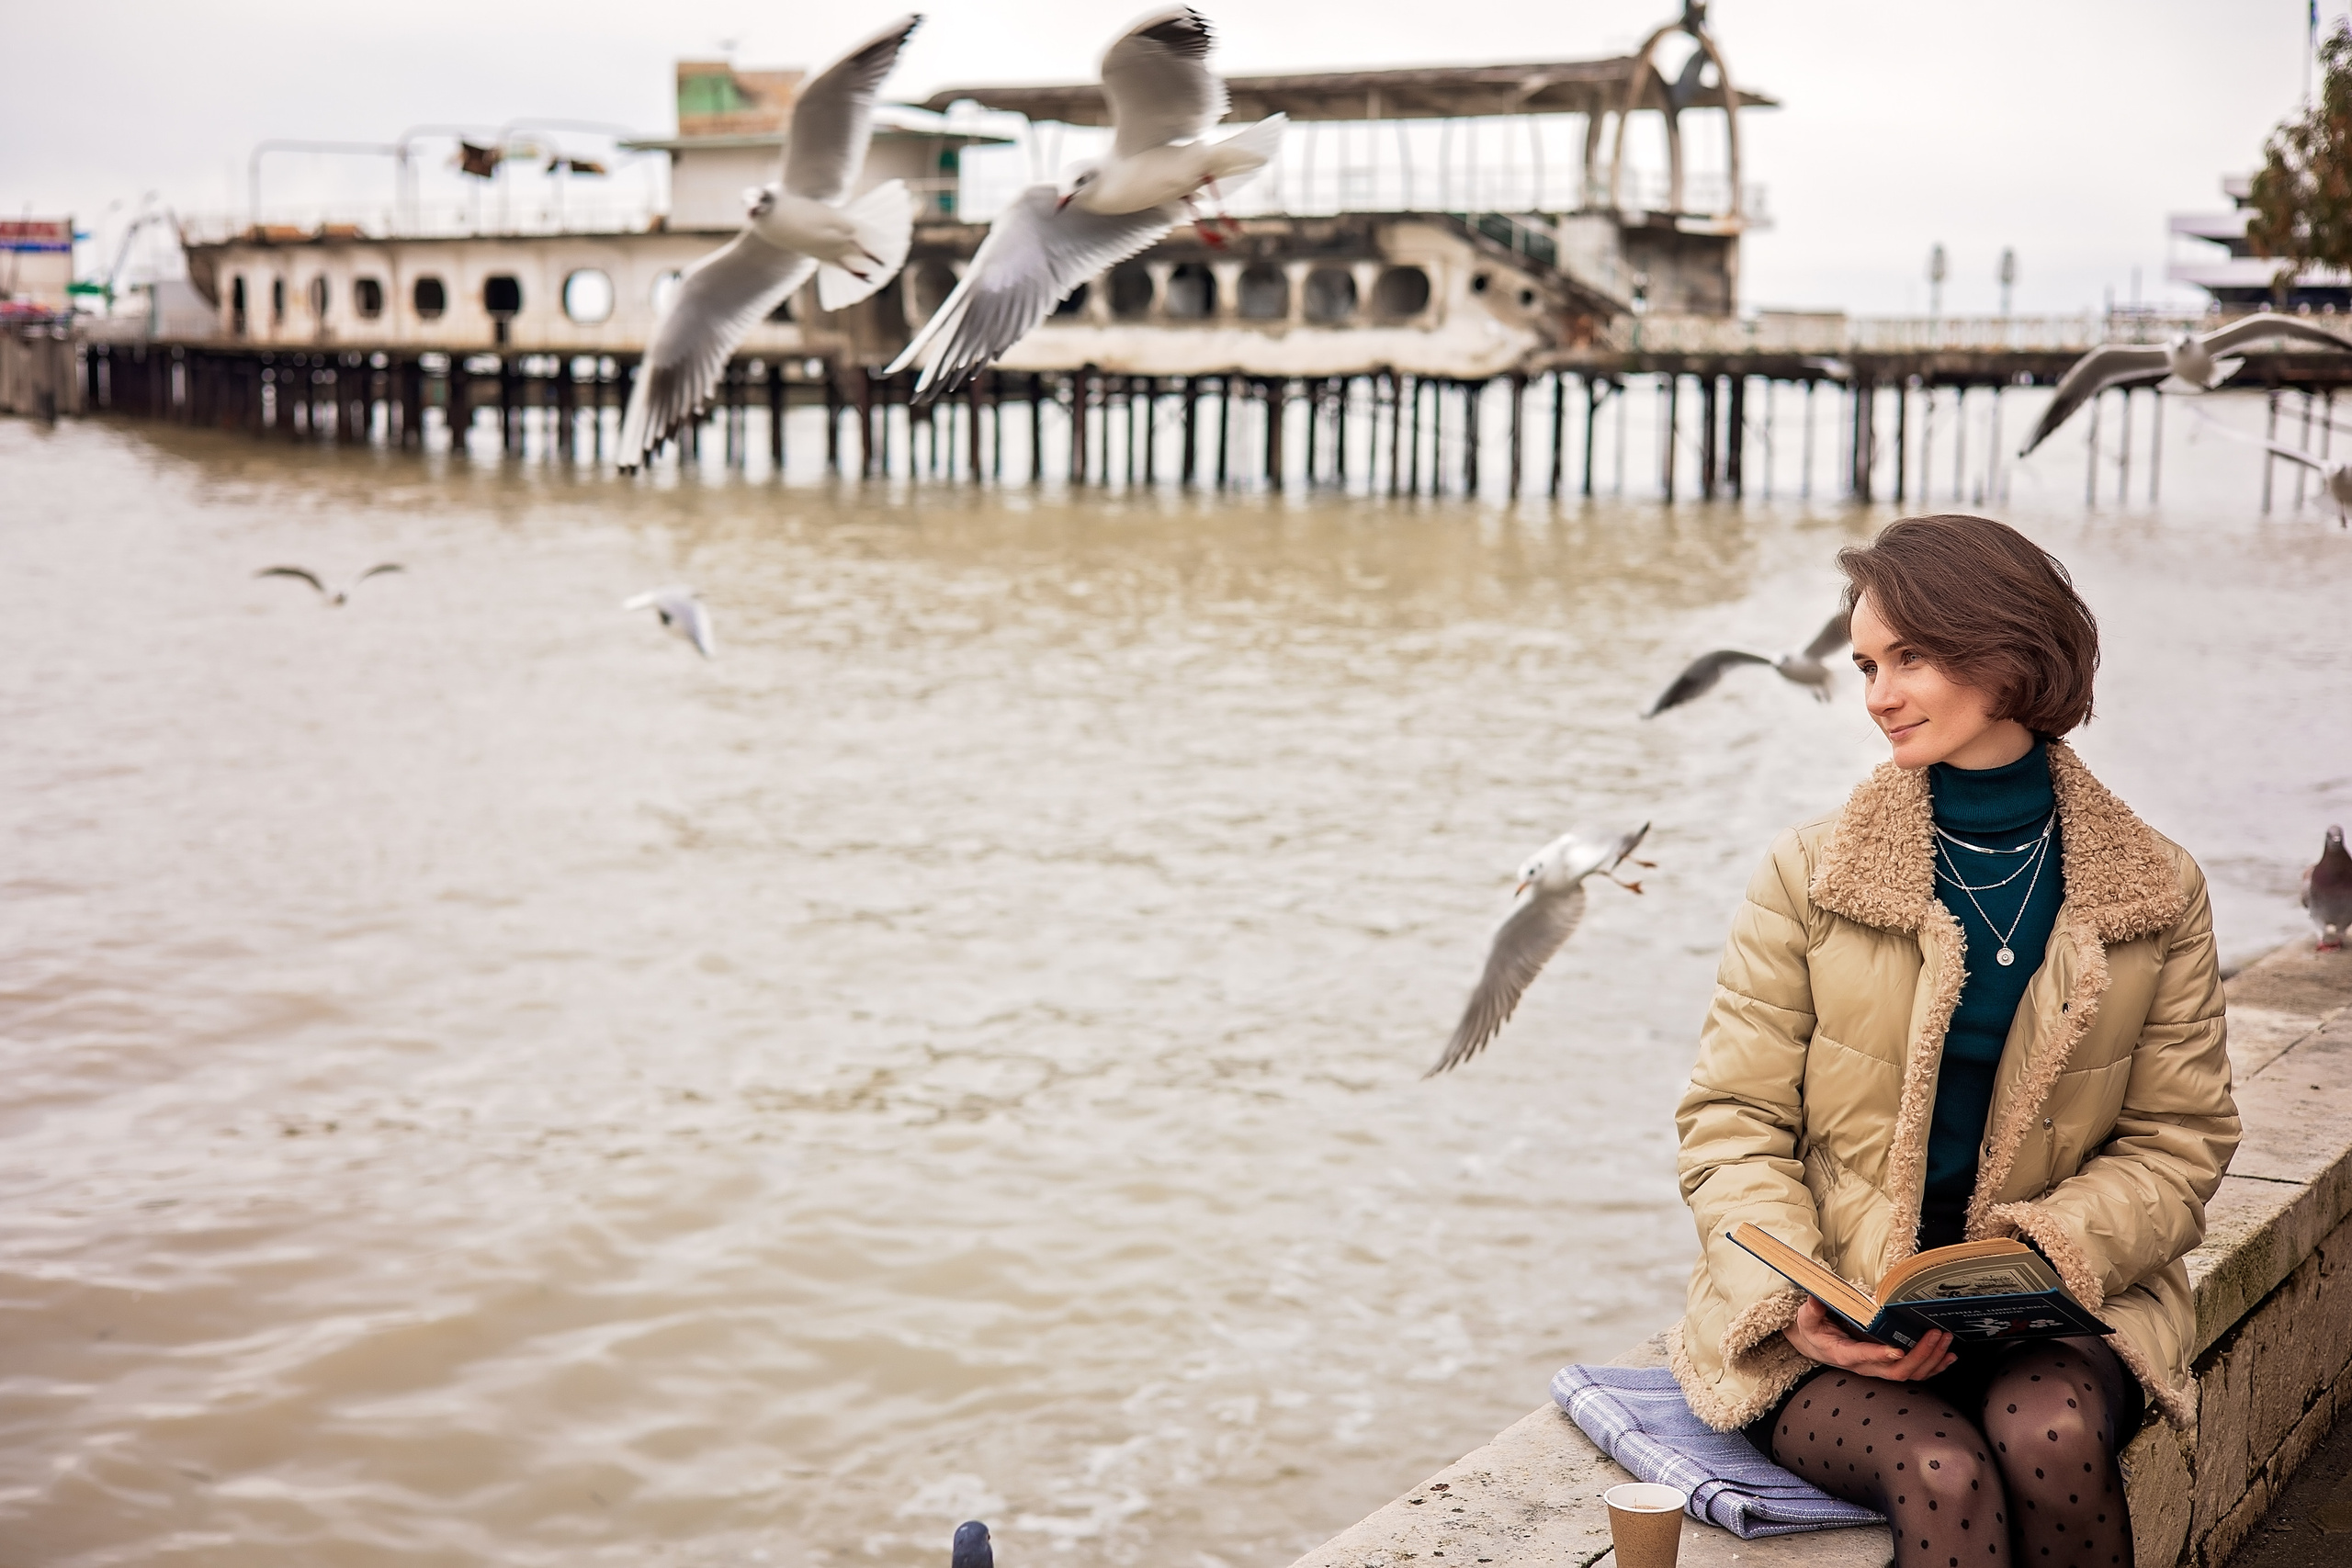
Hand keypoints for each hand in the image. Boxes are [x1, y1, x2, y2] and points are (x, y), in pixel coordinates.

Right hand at [1783, 1296, 1955, 1380]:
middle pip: (1897, 1370)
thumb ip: (1811, 1309)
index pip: (1864, 1357)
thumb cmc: (1814, 1330)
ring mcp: (1879, 1369)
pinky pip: (1915, 1373)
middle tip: (1936, 1334)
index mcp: (1844, 1354)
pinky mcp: (1888, 1366)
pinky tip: (1948, 1356)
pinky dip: (1934, 1367)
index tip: (1898, 1350)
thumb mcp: (1807, 1318)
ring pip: (1910, 1373)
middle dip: (1920, 1354)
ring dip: (1932, 1359)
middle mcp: (1865, 1366)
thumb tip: (1816, 1297)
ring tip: (1945, 1339)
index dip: (1881, 1355)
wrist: (1817, 1345)